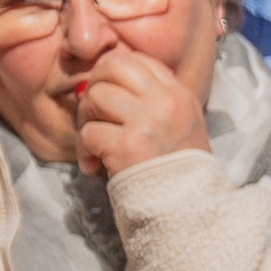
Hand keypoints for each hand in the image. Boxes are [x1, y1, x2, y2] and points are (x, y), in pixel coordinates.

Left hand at [66, 41, 202, 178]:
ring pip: (95, 96)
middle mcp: (167, 102)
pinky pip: (88, 132)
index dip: (112, 72)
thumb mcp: (181, 125)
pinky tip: (94, 165)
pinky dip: (84, 150)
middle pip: (113, 66)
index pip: (137, 59)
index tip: (107, 95)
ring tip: (94, 143)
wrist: (187, 210)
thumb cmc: (177, 172)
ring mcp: (148, 122)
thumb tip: (107, 81)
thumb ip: (155, 100)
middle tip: (94, 114)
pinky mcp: (129, 145)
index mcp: (179, 95)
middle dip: (94, 86)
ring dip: (86, 120)